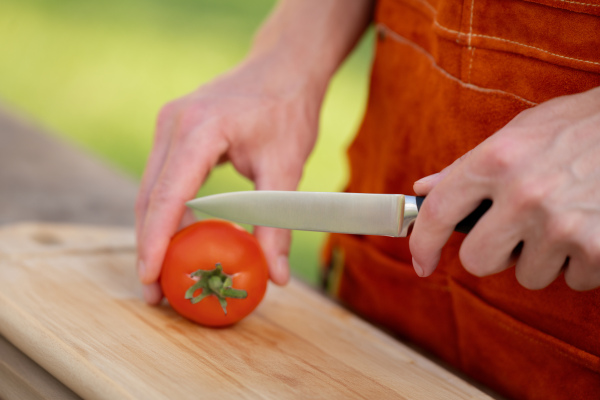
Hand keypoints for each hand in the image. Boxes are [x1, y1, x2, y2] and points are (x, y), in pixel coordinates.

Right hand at [135, 55, 324, 303]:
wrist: (283, 67)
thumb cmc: (288, 111)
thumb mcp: (287, 168)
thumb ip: (276, 223)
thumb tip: (277, 277)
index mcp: (200, 128)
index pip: (168, 194)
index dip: (157, 240)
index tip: (150, 278)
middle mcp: (173, 123)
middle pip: (150, 196)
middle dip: (148, 245)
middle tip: (154, 292)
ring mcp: (169, 125)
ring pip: (151, 189)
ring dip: (154, 231)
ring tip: (162, 274)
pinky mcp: (174, 131)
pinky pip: (162, 178)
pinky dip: (167, 211)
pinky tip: (178, 239)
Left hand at [410, 86, 599, 289]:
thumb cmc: (581, 126)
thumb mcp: (520, 132)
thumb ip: (467, 166)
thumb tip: (424, 190)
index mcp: (496, 160)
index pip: (438, 213)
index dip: (423, 244)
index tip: (422, 262)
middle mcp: (523, 195)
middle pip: (478, 260)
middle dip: (494, 253)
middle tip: (518, 232)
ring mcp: (562, 225)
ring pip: (528, 275)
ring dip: (543, 257)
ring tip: (566, 219)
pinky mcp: (598, 249)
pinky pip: (573, 279)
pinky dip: (581, 262)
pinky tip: (592, 227)